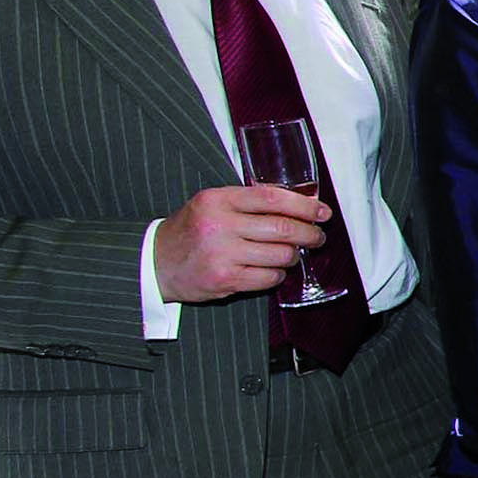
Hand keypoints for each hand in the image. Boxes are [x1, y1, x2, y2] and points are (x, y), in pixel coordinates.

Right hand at [153, 185, 328, 303]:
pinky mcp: (224, 279)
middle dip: (309, 234)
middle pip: (283, 229)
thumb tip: (298, 203)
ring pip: (280, 255)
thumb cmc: (191, 231)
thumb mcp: (212, 204)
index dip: (304, 205)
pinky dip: (277, 275)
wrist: (155, 262)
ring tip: (291, 253)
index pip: (272, 198)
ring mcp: (222, 254)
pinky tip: (272, 269)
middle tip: (318, 237)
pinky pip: (269, 278)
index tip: (322, 212)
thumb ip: (248, 201)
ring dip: (293, 256)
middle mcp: (219, 225)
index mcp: (218, 200)